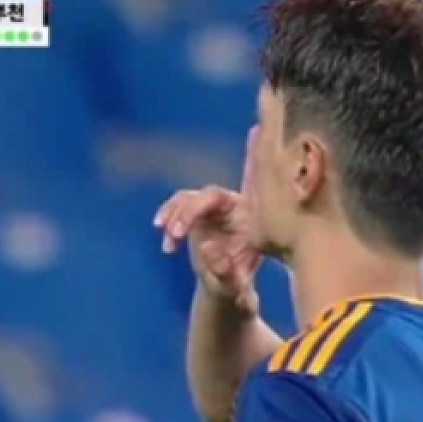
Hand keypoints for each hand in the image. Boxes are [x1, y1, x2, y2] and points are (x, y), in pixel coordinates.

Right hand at [154, 129, 262, 313]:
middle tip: (176, 233)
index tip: (255, 131)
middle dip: (189, 211)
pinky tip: (167, 246)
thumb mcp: (233, 284)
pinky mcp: (193, 216)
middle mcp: (230, 207)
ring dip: (174, 215)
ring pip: (187, 199)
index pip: (251, 184)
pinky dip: (169, 221)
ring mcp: (209, 210)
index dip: (252, 157)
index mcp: (249, 216)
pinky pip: (176, 208)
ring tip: (170, 238)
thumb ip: (223, 270)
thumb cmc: (237, 285)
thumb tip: (206, 246)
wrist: (226, 290)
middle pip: (207, 195)